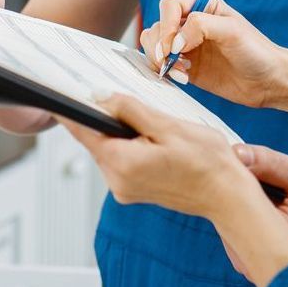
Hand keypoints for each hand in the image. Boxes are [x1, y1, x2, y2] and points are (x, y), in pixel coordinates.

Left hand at [63, 94, 287, 286]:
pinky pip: (121, 160)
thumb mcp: (168, 125)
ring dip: (118, 130)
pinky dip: (128, 144)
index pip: (82, 130)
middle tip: (111, 92)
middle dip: (101, 115)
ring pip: (109, 148)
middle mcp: (117, 181)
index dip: (70, 108)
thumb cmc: (208, 162)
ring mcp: (125, 189)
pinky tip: (148, 134)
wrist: (228, 196)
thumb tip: (100, 96)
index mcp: (121, 163)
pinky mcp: (134, 191)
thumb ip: (130, 110)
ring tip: (140, 114)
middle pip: (95, 139)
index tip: (59, 90)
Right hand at [139, 0, 287, 106]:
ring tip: (179, 71)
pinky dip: (165, 71)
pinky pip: (162, 65)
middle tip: (170, 60)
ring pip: (154, 45)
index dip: (166, 23)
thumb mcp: (232, 30)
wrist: (268, 81)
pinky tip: (183, 78)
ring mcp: (187, 46)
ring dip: (159, 59)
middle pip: (157, 25)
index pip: (170, 5)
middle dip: (159, 44)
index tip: (172, 45)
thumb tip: (174, 41)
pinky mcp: (186, 67)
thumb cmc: (256, 51)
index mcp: (203, 5)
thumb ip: (200, 26)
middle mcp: (192, 23)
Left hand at [235, 146, 287, 264]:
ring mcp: (252, 268)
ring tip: (268, 197)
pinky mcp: (249, 266)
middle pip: (225, 215)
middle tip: (264, 183)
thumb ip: (268, 162)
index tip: (249, 169)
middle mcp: (260, 260)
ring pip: (227, 224)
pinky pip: (233, 234)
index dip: (234, 180)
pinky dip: (243, 218)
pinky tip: (264, 209)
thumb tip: (235, 152)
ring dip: (239, 206)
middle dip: (236, 193)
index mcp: (276, 235)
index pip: (231, 202)